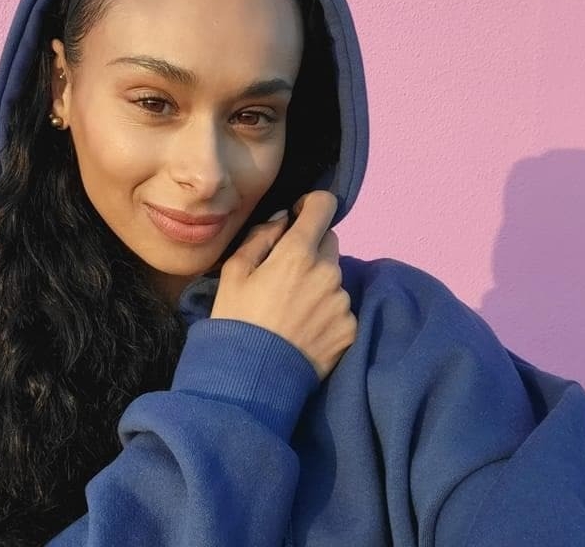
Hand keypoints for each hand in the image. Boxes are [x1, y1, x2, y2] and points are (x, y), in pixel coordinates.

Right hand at [211, 190, 356, 380]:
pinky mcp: (350, 329)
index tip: (297, 217)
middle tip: (285, 274)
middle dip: (311, 248)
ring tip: (292, 309)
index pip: (324, 206)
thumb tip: (283, 219)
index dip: (311, 205)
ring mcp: (343, 303)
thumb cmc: (236, 319)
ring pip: (335, 278)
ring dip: (319, 283)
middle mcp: (328, 272)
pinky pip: (341, 308)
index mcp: (298, 253)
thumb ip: (261, 237)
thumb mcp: (234, 272)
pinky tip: (304, 329)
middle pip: (329, 242)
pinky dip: (326, 312)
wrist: (251, 377)